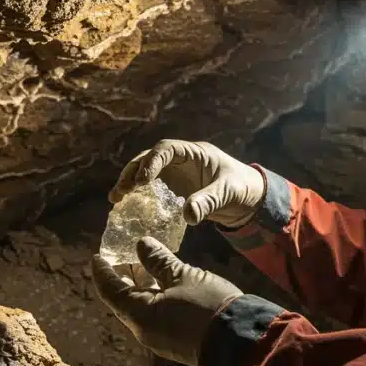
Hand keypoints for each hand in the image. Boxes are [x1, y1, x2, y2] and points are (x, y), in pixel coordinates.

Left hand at [91, 236, 243, 365]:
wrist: (240, 342)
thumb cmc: (209, 306)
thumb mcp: (183, 277)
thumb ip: (159, 261)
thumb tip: (141, 245)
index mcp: (140, 314)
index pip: (110, 290)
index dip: (103, 271)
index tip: (98, 255)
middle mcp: (144, 329)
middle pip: (124, 300)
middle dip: (123, 276)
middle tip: (122, 254)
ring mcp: (161, 337)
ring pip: (143, 307)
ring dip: (142, 284)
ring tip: (145, 261)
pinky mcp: (176, 340)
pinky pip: (157, 314)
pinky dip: (155, 295)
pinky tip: (165, 280)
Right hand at [109, 139, 264, 227]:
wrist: (251, 199)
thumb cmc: (243, 188)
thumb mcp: (228, 193)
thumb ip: (208, 201)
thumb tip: (187, 216)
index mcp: (194, 153)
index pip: (166, 149)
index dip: (151, 162)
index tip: (141, 181)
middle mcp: (180, 160)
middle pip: (149, 159)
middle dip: (132, 172)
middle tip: (120, 192)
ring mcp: (175, 175)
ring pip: (146, 173)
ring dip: (129, 183)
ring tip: (115, 199)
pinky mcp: (174, 190)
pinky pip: (152, 190)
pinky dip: (138, 197)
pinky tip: (126, 209)